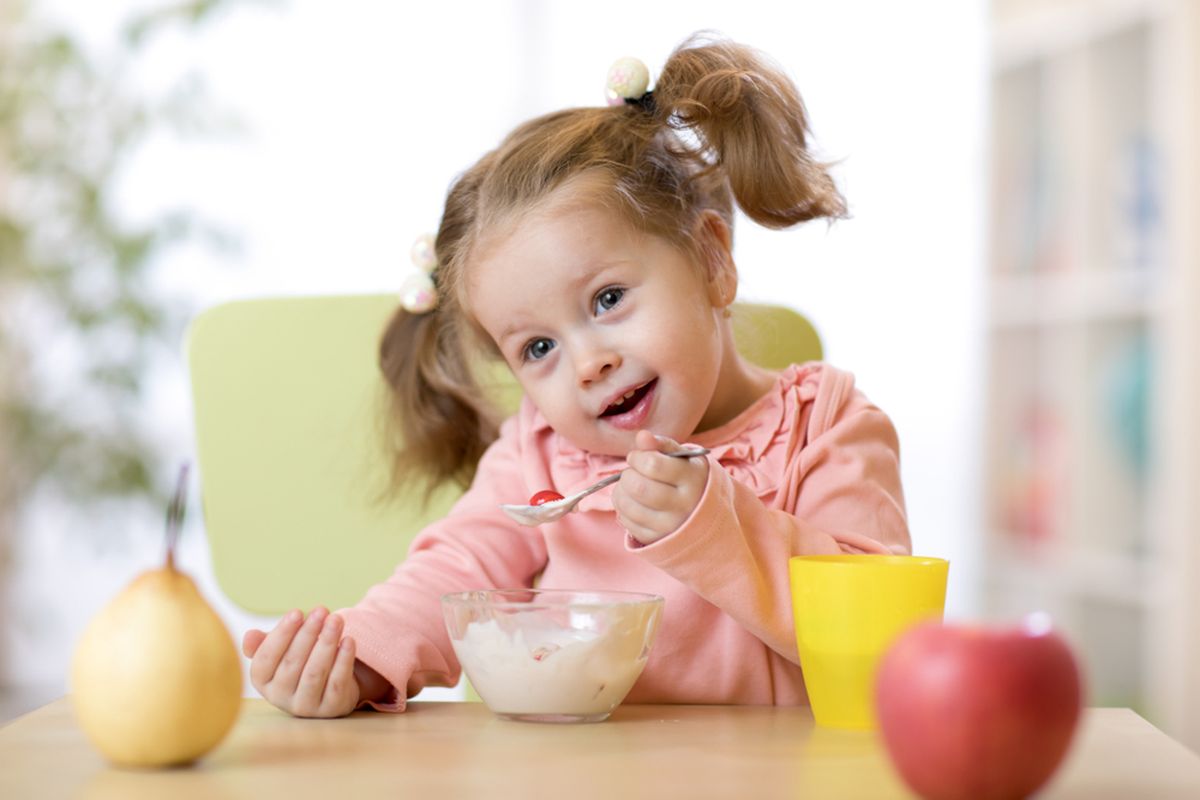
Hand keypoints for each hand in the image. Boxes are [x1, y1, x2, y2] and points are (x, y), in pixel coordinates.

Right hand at [242, 606, 360, 717]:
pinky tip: (349, 640)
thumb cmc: (300, 661)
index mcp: (262, 681)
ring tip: (336, 620)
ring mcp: (305, 706)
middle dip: (308, 633)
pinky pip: (336, 682)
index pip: (266, 657)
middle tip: (321, 610)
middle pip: (292, 663)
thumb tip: (250, 636)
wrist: (328, 688)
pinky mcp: (330, 709)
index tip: (297, 612)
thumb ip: (264, 643)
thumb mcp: (281, 651)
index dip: (282, 634)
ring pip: (315, 672)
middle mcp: (280, 697)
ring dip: (327, 643)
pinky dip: (343, 660)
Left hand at [613, 430, 708, 544]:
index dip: (637, 457)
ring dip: (620, 492)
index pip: (653, 464)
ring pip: (631, 508)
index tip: (636, 457)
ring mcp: (671, 526)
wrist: (704, 514)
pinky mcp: (658, 539)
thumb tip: (642, 437)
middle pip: (639, 488)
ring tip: (628, 486)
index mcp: (693, 478)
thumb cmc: (688, 478)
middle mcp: (685, 504)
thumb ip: (662, 445)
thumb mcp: (682, 458)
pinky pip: (628, 524)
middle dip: (627, 476)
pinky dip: (622, 509)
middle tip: (631, 473)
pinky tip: (631, 502)